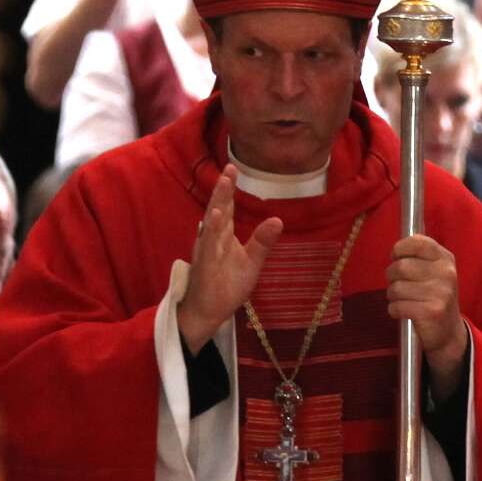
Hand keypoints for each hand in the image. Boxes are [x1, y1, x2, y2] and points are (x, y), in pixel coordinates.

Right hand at [176, 171, 283, 351]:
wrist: (209, 312)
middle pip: (218, 209)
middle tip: (230, 168)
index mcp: (223, 236)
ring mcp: (207, 252)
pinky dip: (210, 231)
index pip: (226, 207)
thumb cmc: (227, 285)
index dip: (228, 189)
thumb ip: (263, 241)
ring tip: (224, 184)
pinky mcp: (204, 266)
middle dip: (223, 189)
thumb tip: (277, 219)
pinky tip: (214, 217)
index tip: (232, 167)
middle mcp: (212, 239)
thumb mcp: (252, 262)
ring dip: (217, 203)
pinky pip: (207, 247)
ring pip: (211, 224)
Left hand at [389, 233, 468, 390]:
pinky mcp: (431, 312)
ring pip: (396, 288)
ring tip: (402, 299)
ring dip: (392, 296)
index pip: (417, 242)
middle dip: (392, 276)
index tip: (397, 257)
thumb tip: (395, 250)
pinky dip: (394, 310)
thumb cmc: (434, 296)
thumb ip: (418, 257)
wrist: (448, 332)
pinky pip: (397, 306)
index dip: (400, 249)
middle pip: (401, 266)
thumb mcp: (435, 271)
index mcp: (445, 258)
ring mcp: (440, 293)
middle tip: (398, 284)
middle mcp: (445, 273)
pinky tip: (403, 311)